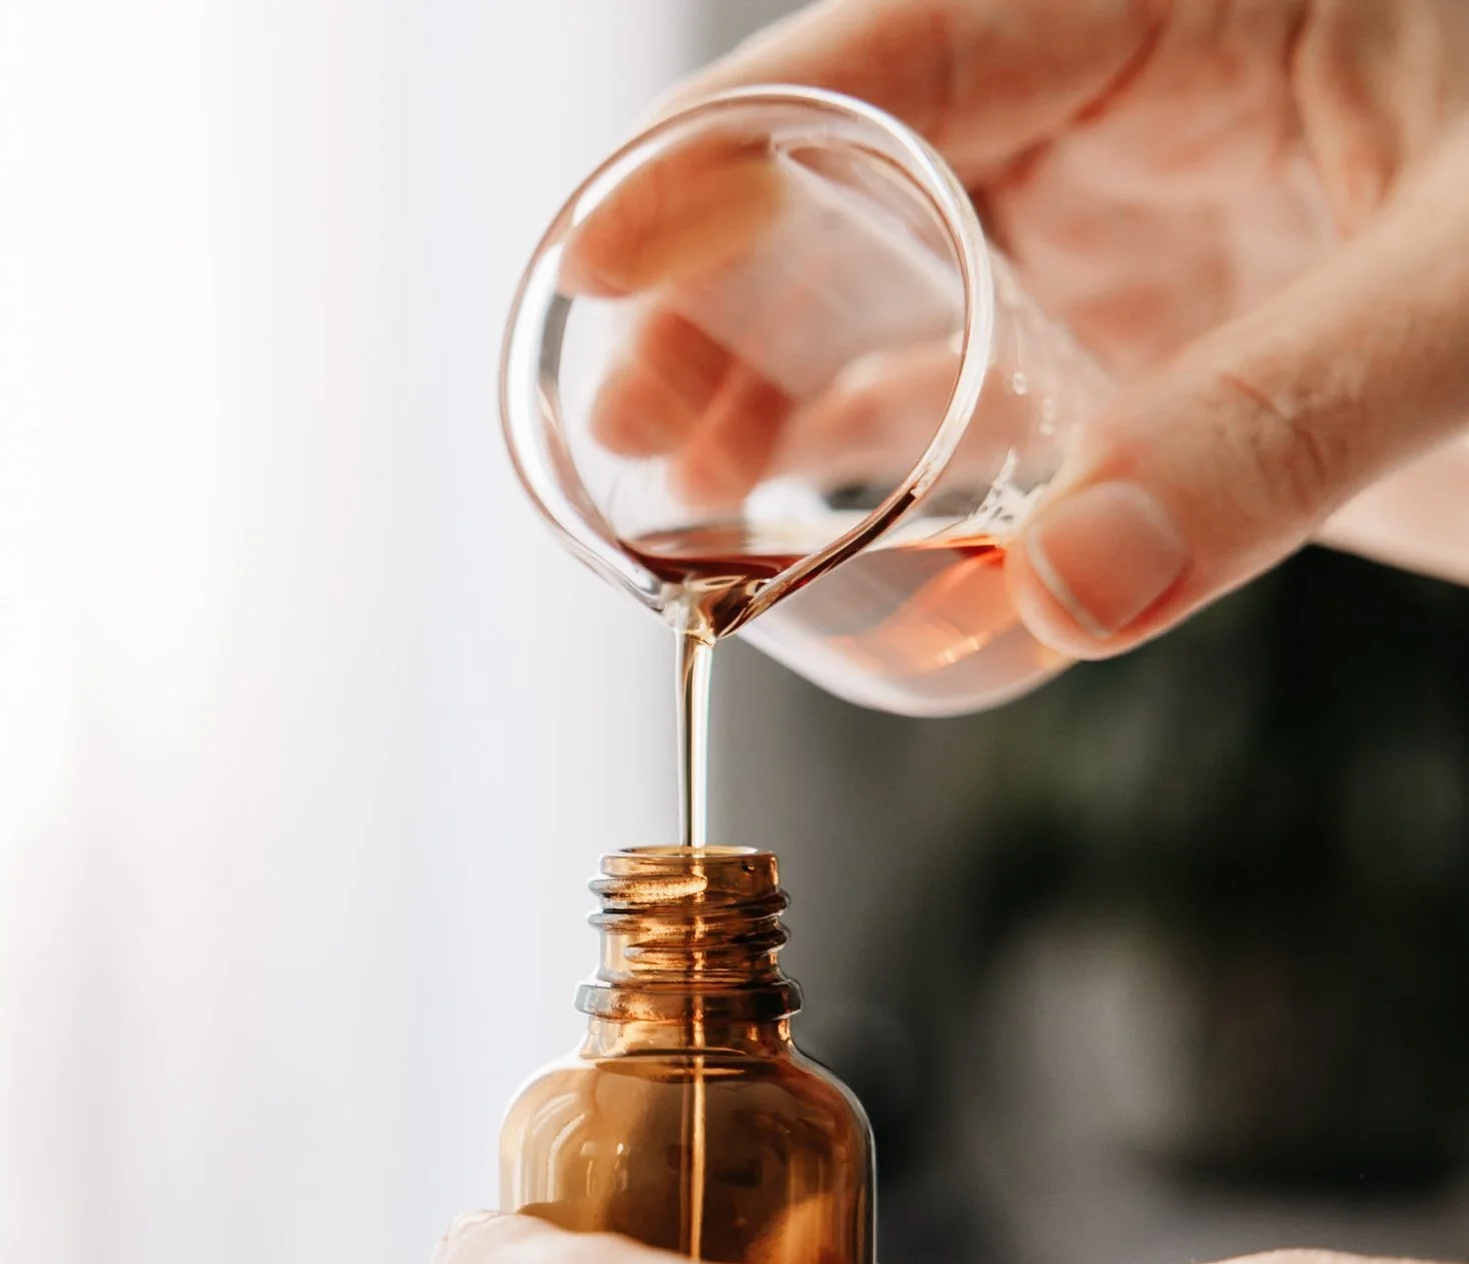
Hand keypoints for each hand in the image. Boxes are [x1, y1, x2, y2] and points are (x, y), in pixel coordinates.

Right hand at [605, 0, 1468, 654]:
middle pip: (856, 191)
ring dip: (786, 408)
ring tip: (689, 509)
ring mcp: (1147, 242)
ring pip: (906, 308)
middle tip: (628, 438)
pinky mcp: (1176, 363)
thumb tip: (1057, 595)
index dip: (725, 154)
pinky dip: (930, 509)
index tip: (598, 256)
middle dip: (721, 308)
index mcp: (1175, 5)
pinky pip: (1010, 426)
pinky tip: (865, 578)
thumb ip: (1275, 426)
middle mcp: (1132, 115)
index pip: (898, 55)